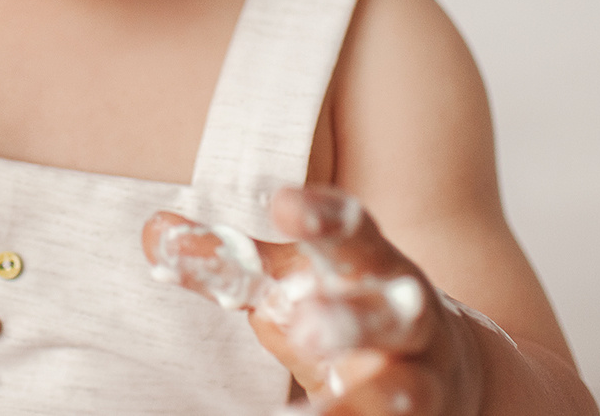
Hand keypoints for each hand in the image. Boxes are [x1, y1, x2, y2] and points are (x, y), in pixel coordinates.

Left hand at [144, 186, 499, 413]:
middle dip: (353, 319)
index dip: (323, 218)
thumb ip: (228, 259)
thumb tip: (152, 228)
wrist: (447, 370)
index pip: (354, 233)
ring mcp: (421, 379)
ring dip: (373, 397)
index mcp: (374, 264)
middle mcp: (408, 319)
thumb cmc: (344, 306)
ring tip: (330, 406)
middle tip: (307, 327)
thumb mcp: (290, 277)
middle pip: (390, 313)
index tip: (284, 204)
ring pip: (406, 389)